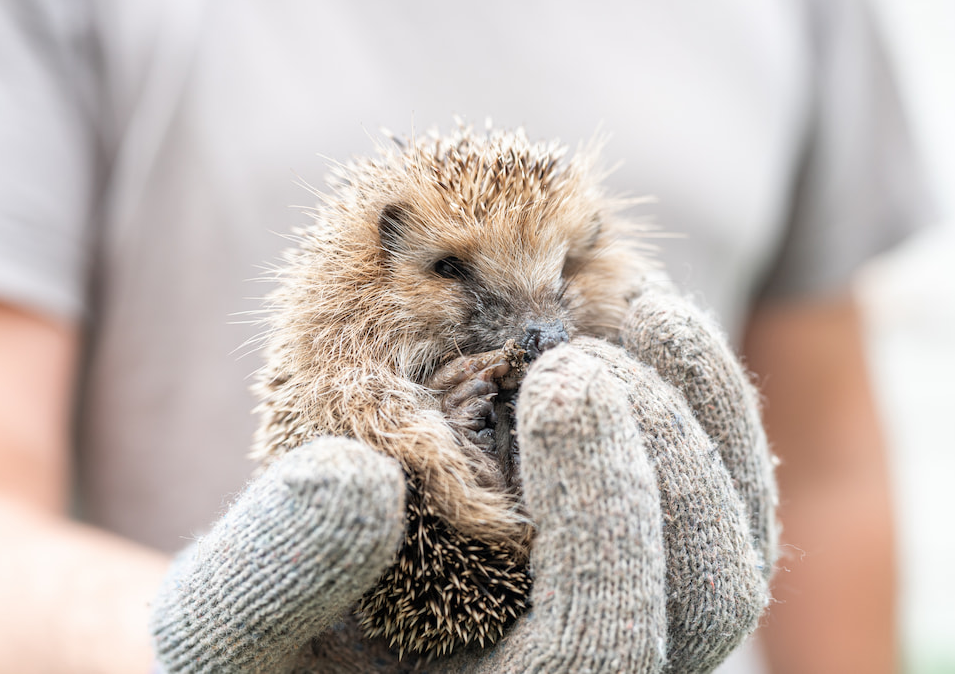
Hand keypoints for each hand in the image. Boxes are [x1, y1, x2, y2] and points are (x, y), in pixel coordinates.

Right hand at [150, 294, 775, 672]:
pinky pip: (734, 494)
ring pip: (737, 544)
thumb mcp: (216, 625)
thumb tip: (360, 484)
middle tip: (577, 357)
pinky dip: (712, 399)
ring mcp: (643, 624)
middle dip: (658, 456)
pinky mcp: (657, 561)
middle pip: (706, 598)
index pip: (598, 651)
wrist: (303, 620)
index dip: (604, 519)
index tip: (558, 383)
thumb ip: (264, 578)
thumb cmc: (254, 642)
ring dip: (697, 416)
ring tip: (625, 314)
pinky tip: (650, 315)